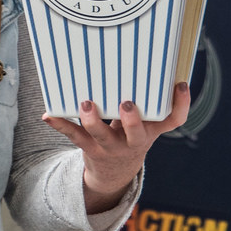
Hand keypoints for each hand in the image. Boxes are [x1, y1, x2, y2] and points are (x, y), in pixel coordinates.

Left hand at [42, 81, 190, 213]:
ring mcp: (111, 147)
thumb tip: (136, 58)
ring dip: (93, 120)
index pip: (174, 120)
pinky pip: (74, 136)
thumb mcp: (144, 124)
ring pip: (102, 136)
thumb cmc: (129, 135)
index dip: (181, 104)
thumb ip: (143, 101)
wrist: (115, 173)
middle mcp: (134, 141)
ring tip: (86, 104)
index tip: (180, 84)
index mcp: (151, 130)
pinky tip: (48, 115)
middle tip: (126, 103)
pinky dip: (60, 124)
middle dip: (132, 120)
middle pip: (137, 133)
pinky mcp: (90, 148)